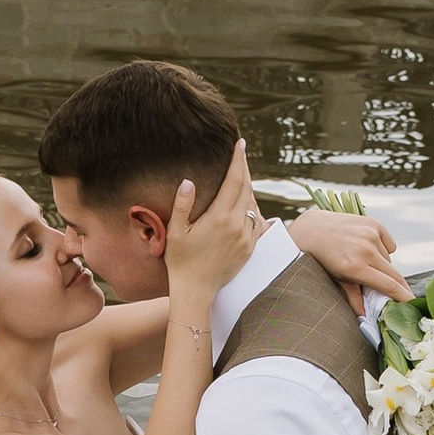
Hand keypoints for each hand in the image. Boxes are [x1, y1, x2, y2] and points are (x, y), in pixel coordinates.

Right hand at [164, 142, 264, 305]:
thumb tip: (188, 181)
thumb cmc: (181, 260)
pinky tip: (248, 203)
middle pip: (247, 188)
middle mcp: (238, 225)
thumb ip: (182, 204)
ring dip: (249, 188)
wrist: (196, 290)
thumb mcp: (176, 231)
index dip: (238, 160)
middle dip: (245, 169)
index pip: (234, 180)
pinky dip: (253, 208)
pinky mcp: (250, 248)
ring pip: (253, 204)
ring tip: (242, 176)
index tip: (240, 144)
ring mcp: (247, 237)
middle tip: (241, 154)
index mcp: (220, 217)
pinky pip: (257, 222)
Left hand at [291, 204, 412, 306]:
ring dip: (383, 265)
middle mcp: (365, 250)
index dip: (404, 297)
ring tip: (365, 263)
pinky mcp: (373, 224)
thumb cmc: (321, 258)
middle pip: (394, 274)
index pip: (389, 285)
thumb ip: (353, 297)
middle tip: (401, 294)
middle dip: (399, 286)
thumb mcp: (335, 280)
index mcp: (355, 267)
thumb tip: (365, 317)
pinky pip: (389, 244)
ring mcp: (370, 234)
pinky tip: (368, 248)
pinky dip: (383, 248)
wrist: (310, 229)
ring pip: (389, 259)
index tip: (413, 304)